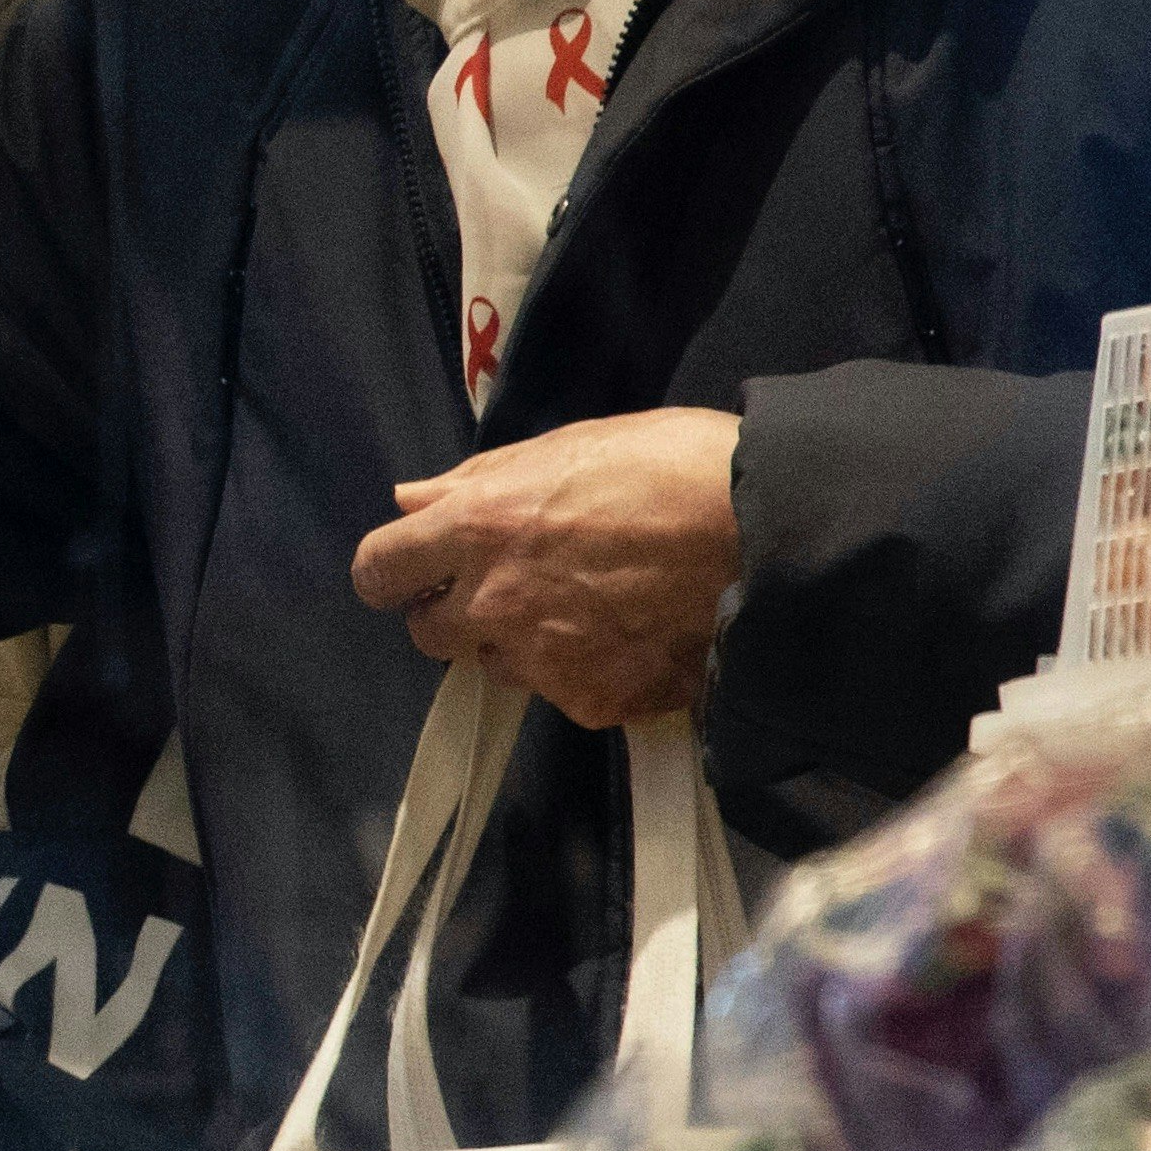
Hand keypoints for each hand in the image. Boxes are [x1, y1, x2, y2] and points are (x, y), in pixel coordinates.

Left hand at [348, 407, 741, 728]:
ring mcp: (542, 661)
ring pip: (498, 666)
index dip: (395, 571)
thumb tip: (412, 501)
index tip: (417, 569)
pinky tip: (632, 636)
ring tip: (589, 606)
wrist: (771, 535)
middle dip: (457, 612)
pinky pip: (565, 694)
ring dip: (520, 643)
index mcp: (476, 528)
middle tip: (514, 586)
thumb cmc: (672, 467)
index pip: (379, 570)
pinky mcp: (593, 703)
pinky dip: (587, 672)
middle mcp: (493, 603)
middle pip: (429, 633)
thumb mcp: (565, 447)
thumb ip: (477, 483)